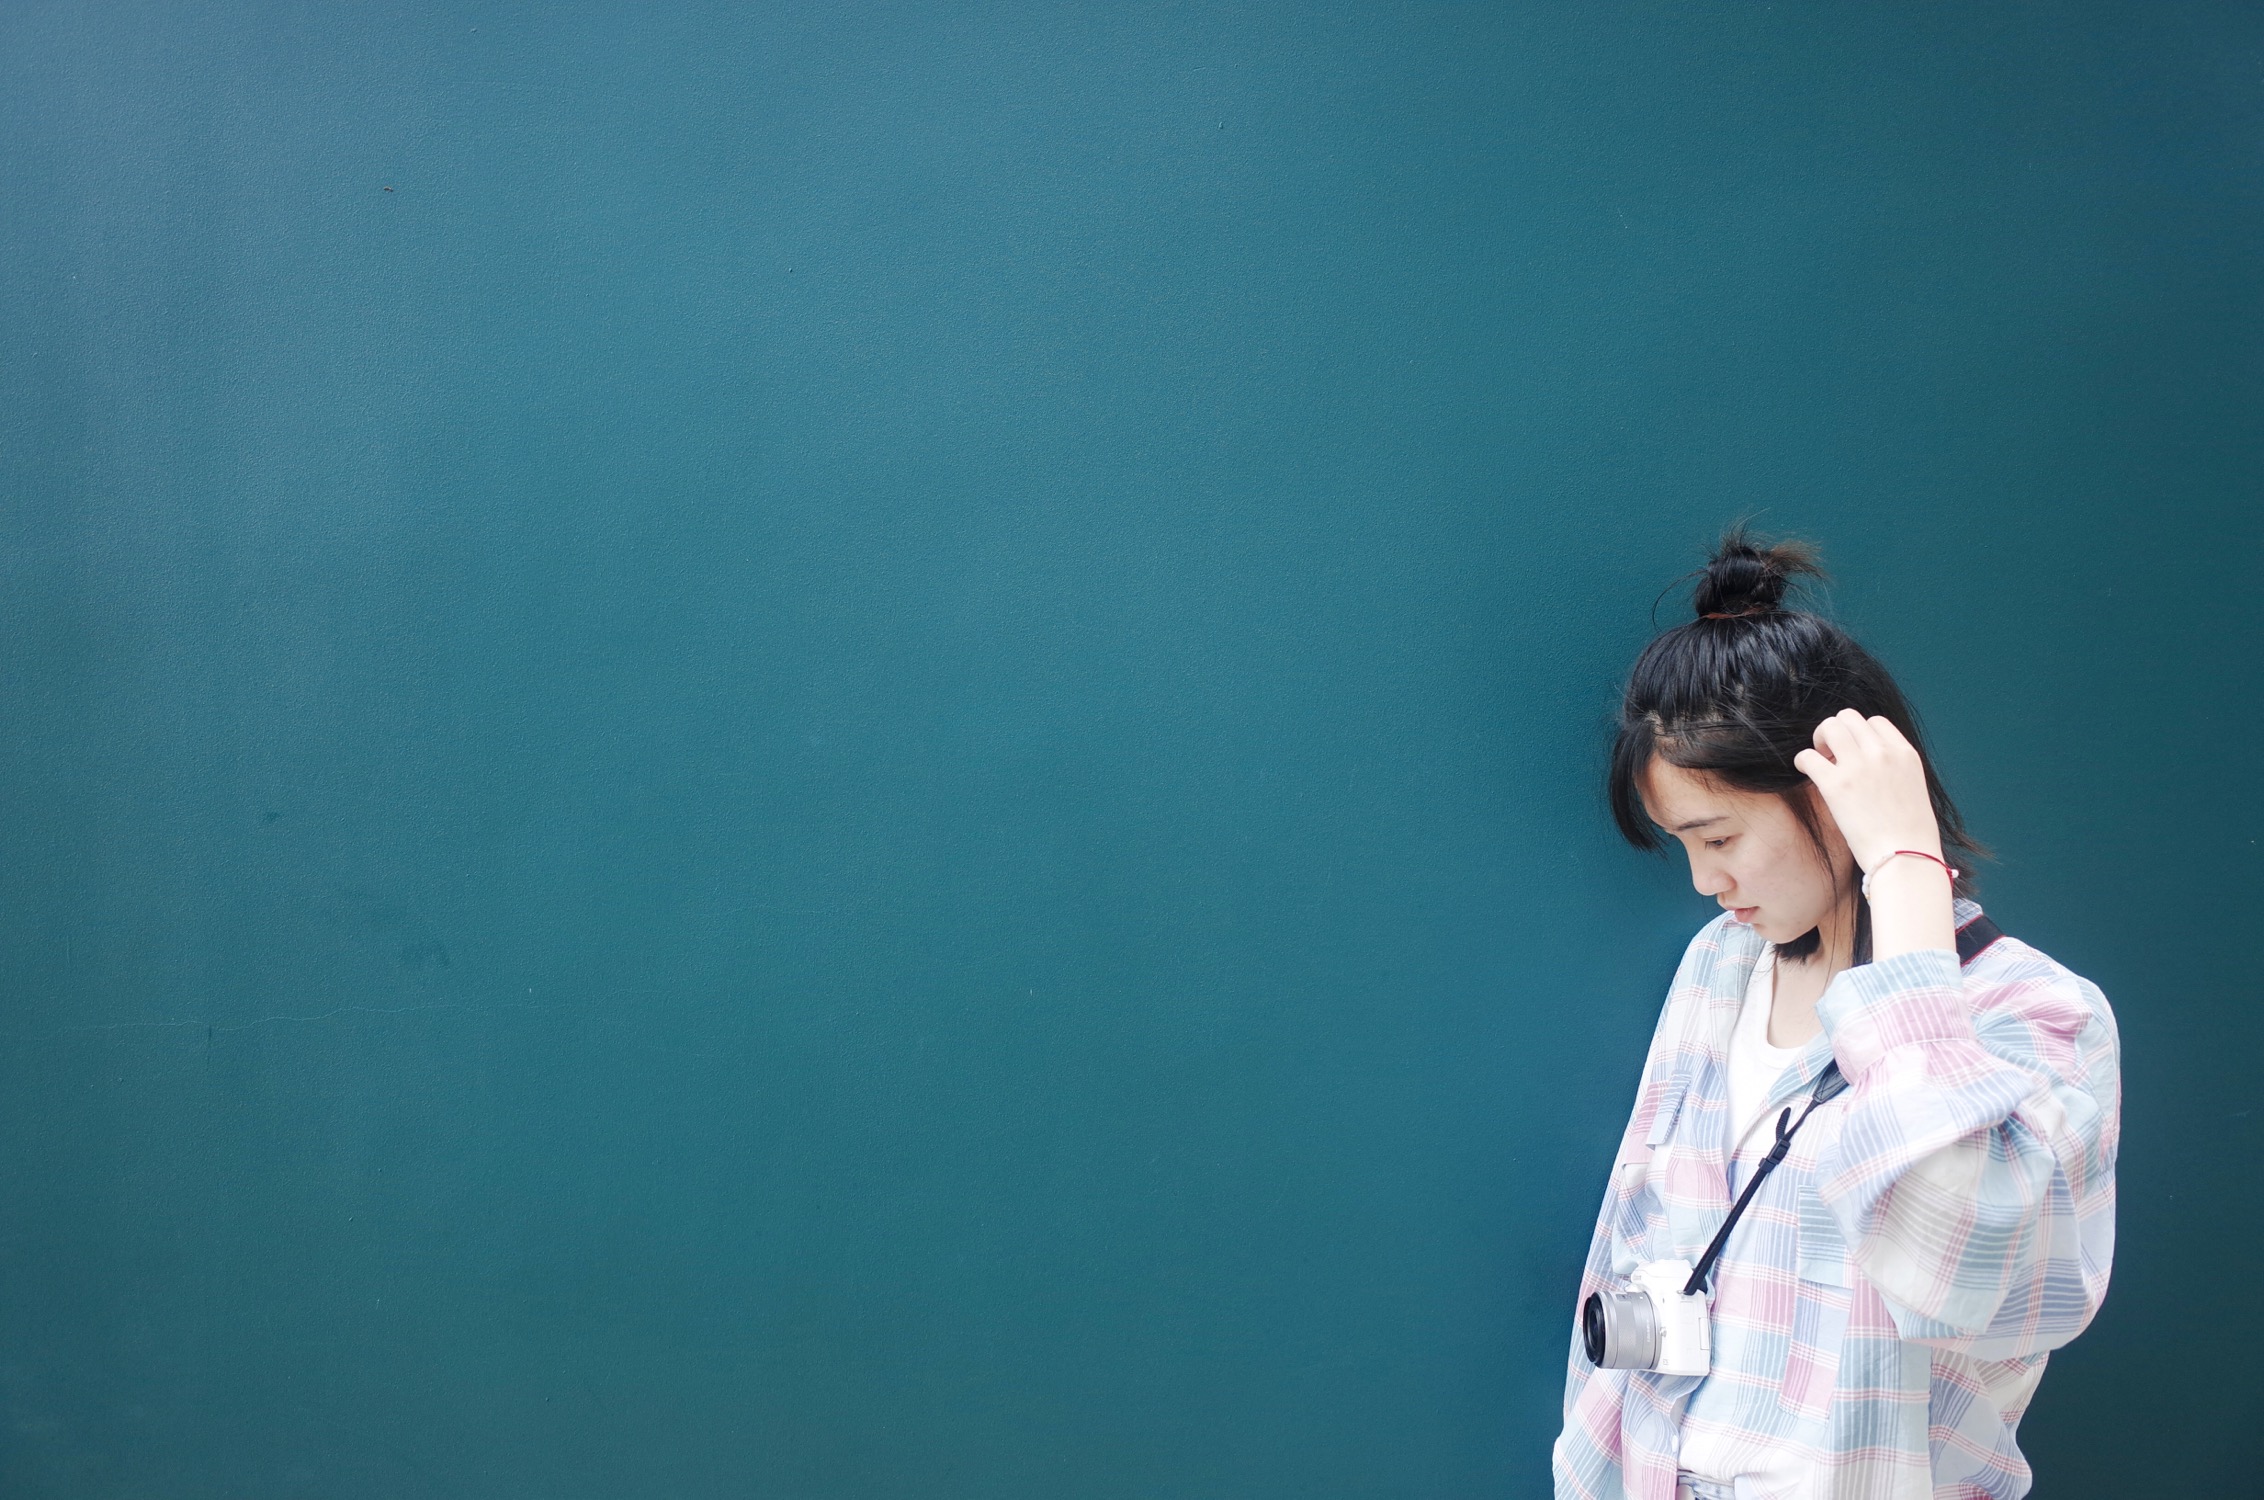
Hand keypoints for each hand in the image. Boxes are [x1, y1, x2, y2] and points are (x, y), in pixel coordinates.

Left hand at [1791, 709, 1942, 874]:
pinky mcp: (1836, 785)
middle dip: (1836, 731)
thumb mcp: (1912, 787)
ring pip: (1829, 727)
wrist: (1906, 857)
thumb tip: (1867, 762)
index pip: (1875, 722)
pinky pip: (1807, 756)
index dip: (1859, 735)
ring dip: (1819, 740)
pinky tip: (1807, 773)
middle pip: (1848, 717)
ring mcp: (1859, 766)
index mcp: (1905, 753)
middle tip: (1831, 754)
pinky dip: (1802, 761)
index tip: (1854, 754)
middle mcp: (1882, 753)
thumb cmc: (1909, 833)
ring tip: (1820, 761)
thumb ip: (1893, 768)